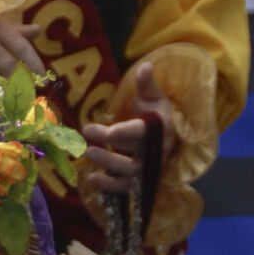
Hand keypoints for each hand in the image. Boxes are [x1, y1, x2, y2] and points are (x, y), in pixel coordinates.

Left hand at [82, 61, 175, 194]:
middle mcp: (155, 151)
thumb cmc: (156, 113)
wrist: (167, 134)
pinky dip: (109, 187)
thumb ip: (146, 83)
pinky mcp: (139, 179)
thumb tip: (145, 66)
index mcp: (159, 128)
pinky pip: (126, 188)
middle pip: (134, 156)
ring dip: (108, 166)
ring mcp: (148, 168)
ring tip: (87, 153)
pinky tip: (91, 180)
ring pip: (130, 174)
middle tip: (86, 133)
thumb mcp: (153, 96)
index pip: (143, 132)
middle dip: (110, 148)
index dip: (126, 133)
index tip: (109, 132)